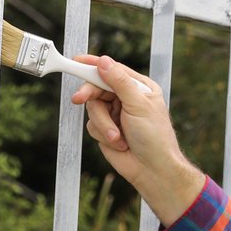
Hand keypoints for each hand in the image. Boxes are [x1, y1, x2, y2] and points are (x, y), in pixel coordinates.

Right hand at [70, 55, 203, 223]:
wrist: (152, 170)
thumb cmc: (154, 137)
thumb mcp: (138, 105)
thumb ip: (119, 82)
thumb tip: (103, 62)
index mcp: (139, 87)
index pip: (113, 70)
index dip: (94, 65)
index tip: (76, 60)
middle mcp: (125, 98)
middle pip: (97, 87)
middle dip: (89, 95)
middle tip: (78, 99)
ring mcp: (115, 114)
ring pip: (92, 108)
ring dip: (104, 124)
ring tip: (118, 137)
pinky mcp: (106, 130)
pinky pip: (92, 125)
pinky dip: (103, 134)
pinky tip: (119, 143)